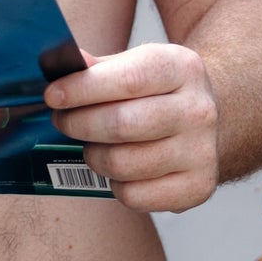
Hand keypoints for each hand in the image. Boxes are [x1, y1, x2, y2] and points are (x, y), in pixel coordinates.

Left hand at [43, 44, 218, 212]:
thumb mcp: (135, 65)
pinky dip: (115, 185)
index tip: (52, 96)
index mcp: (182, 68)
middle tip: (63, 121)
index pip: (128, 80)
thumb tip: (61, 65)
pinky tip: (120, 169)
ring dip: (93, 157)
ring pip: (122, 164)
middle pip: (121, 124)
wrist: (209, 120)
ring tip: (92, 145)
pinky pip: (134, 195)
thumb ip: (97, 68)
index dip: (82, 89)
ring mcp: (201, 152)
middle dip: (78, 124)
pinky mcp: (197, 187)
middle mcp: (198, 110)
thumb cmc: (157, 91)